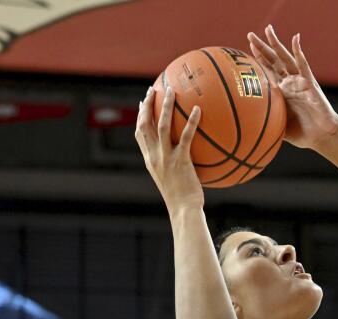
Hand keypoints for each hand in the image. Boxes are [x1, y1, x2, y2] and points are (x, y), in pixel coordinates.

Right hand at [135, 87, 203, 210]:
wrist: (183, 210)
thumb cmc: (182, 199)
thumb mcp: (172, 180)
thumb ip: (173, 165)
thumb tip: (185, 156)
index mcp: (150, 160)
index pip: (140, 134)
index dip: (140, 116)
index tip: (142, 103)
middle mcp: (154, 156)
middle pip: (146, 124)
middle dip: (148, 104)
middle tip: (154, 89)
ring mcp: (166, 158)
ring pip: (162, 125)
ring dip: (166, 106)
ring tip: (171, 91)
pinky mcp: (180, 160)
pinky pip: (186, 136)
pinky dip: (191, 121)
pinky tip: (198, 109)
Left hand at [247, 26, 337, 149]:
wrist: (321, 136)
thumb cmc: (302, 133)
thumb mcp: (277, 125)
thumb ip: (265, 120)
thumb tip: (244, 126)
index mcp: (281, 91)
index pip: (267, 71)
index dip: (258, 60)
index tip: (246, 49)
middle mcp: (290, 82)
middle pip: (273, 60)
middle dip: (262, 47)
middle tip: (250, 34)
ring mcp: (300, 81)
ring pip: (286, 58)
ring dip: (276, 44)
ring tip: (268, 30)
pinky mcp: (310, 83)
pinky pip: (303, 65)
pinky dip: (299, 51)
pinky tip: (295, 39)